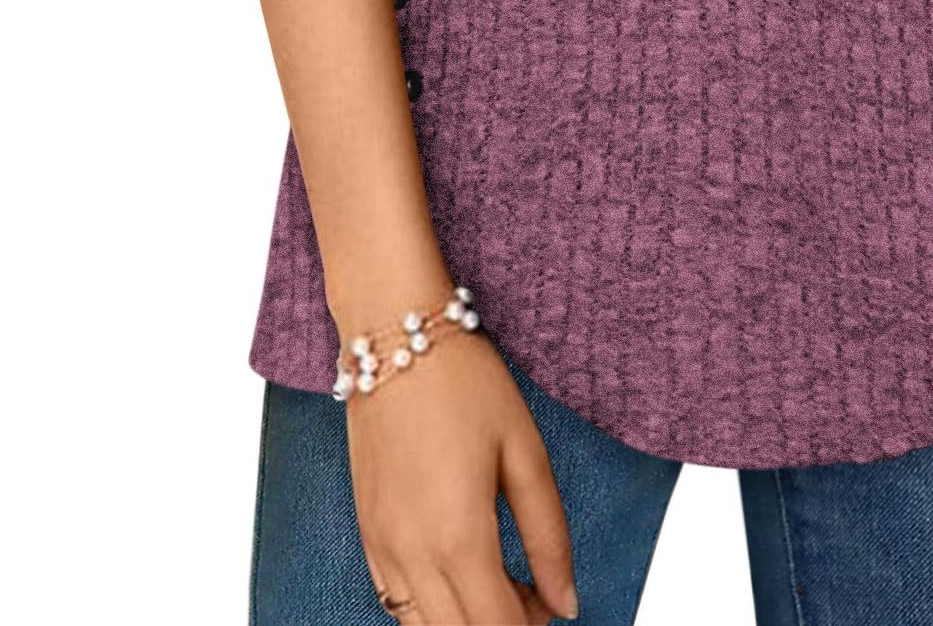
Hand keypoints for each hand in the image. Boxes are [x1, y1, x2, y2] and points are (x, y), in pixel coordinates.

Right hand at [346, 326, 578, 624]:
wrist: (394, 336)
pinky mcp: (366, 534)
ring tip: (503, 580)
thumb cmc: (463, 382)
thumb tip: (566, 602)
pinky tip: (460, 571)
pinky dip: (432, 608)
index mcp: (458, 538)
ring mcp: (381, 548)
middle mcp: (411, 555)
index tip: (553, 606)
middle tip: (535, 594)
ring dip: (467, 620)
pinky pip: (395, 604)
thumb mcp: (525, 452)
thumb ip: (548, 536)